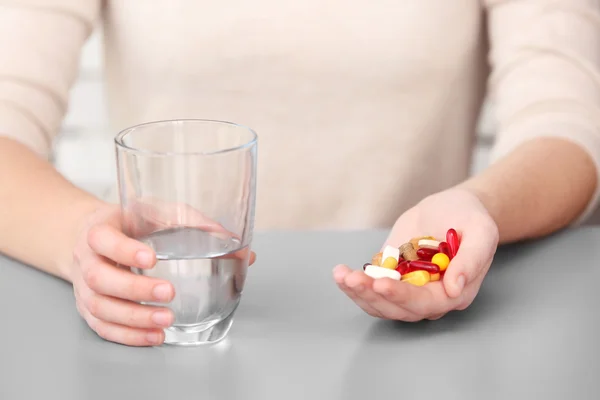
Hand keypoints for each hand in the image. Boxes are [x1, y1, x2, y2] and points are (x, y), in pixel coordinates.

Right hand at [70, 202, 255, 345]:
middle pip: (100, 278)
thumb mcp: (158, 211)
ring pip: (100, 307)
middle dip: (135, 289)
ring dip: (133, 318)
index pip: (104, 240)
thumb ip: (194, 223)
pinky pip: (102, 327)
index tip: (152, 258)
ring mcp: (84, 287)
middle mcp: (86, 259)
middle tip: (168, 293)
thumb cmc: (132, 222)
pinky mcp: (89, 308)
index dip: (124, 251)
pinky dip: (127, 336)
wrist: (93, 237)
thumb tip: (235, 244)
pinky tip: (153, 337)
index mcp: (100, 229)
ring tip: (166, 321)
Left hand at [333, 187, 498, 320]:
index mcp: (455, 292)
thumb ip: (472, 258)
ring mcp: (408, 290)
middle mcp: (430, 298)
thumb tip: (455, 288)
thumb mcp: (481, 230)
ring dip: (359, 293)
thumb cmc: (470, 218)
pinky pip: (371, 290)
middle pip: (399, 308)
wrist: (452, 208)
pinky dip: (354, 285)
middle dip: (373, 295)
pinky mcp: (392, 278)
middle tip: (352, 278)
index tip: (381, 283)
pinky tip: (340, 273)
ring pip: (381, 303)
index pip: (427, 303)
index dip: (403, 296)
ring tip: (342, 275)